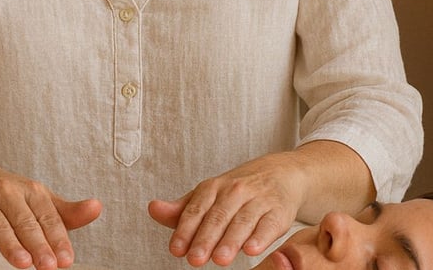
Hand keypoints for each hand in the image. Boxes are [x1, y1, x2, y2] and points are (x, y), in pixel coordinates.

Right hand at [0, 149, 100, 269]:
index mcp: (29, 190)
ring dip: (11, 243)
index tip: (66, 259)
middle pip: (25, 221)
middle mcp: (6, 192)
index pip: (47, 216)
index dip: (58, 238)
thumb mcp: (35, 197)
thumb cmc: (3, 191)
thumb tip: (96, 208)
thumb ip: (65, 211)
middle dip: (38, 244)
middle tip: (50, 266)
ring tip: (24, 263)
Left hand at [148, 153, 306, 267]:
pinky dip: (261, 237)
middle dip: (205, 238)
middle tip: (195, 259)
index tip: (176, 249)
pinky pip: (269, 224)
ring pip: (242, 221)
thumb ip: (181, 209)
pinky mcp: (279, 210)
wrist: (280, 173)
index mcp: (212, 187)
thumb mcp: (208, 195)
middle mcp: (235, 191)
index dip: (185, 230)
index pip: (195, 210)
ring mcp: (258, 199)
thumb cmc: (238, 190)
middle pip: (217, 216)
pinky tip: (251, 250)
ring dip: (230, 241)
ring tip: (220, 259)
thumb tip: (153, 209)